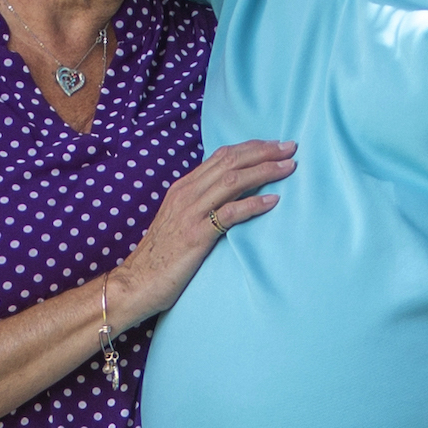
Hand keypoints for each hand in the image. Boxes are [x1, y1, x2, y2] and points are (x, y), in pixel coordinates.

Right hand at [109, 141, 294, 325]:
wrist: (137, 282)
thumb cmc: (162, 255)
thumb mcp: (181, 220)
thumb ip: (201, 204)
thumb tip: (230, 195)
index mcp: (184, 187)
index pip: (221, 156)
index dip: (251, 147)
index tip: (275, 145)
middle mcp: (187, 194)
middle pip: (230, 161)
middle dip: (263, 152)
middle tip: (290, 147)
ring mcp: (190, 213)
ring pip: (232, 180)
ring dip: (264, 171)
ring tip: (288, 167)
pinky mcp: (196, 235)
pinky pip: (229, 213)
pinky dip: (253, 204)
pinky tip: (273, 201)